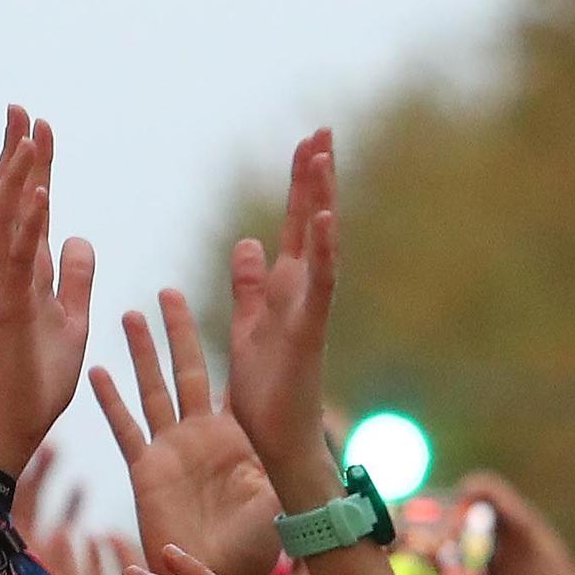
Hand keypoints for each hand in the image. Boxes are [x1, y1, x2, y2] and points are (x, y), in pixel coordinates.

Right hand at [0, 107, 94, 474]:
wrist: (21, 426)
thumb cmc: (41, 381)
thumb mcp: (74, 319)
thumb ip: (75, 279)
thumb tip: (79, 240)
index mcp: (30, 275)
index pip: (33, 210)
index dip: (37, 168)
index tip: (40, 126)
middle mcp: (13, 275)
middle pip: (10, 202)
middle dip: (15, 155)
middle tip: (20, 108)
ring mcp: (9, 291)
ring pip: (7, 223)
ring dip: (18, 178)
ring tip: (28, 136)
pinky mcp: (12, 313)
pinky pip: (19, 262)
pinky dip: (27, 226)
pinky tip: (37, 194)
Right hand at [91, 289, 281, 574]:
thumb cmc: (254, 549)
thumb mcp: (279, 496)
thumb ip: (287, 460)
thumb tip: (317, 425)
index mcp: (234, 436)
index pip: (229, 378)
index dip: (229, 344)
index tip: (226, 306)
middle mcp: (200, 436)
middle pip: (186, 370)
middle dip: (177, 332)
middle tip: (169, 293)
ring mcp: (170, 451)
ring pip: (152, 388)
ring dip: (141, 353)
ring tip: (131, 315)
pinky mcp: (146, 471)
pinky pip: (126, 429)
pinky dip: (110, 401)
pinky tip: (97, 374)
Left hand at [225, 129, 340, 508]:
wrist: (278, 445)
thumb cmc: (266, 396)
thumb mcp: (247, 328)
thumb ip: (249, 288)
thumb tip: (248, 243)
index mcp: (282, 292)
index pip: (294, 228)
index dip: (299, 187)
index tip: (306, 144)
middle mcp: (299, 294)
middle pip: (308, 225)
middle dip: (314, 180)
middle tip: (322, 130)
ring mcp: (307, 310)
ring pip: (317, 246)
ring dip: (320, 201)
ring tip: (323, 155)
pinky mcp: (309, 332)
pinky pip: (320, 287)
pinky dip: (326, 252)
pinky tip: (327, 219)